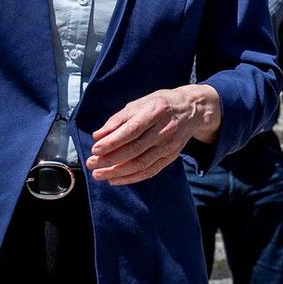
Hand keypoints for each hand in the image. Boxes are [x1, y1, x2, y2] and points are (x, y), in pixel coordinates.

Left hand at [88, 84, 222, 185]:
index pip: (131, 130)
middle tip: (91, 164)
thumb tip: (98, 136)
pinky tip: (115, 179)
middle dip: (110, 159)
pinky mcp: (171, 156)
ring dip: (117, 172)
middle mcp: (165, 129)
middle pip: (135, 149)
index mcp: (155, 111)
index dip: (112, 142)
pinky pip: (149, 171)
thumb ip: (118, 119)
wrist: (191, 109)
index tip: (95, 149)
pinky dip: (131, 178)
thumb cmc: (159, 104)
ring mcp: (169, 145)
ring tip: (99, 174)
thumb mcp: (139, 103)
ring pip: (141, 164)